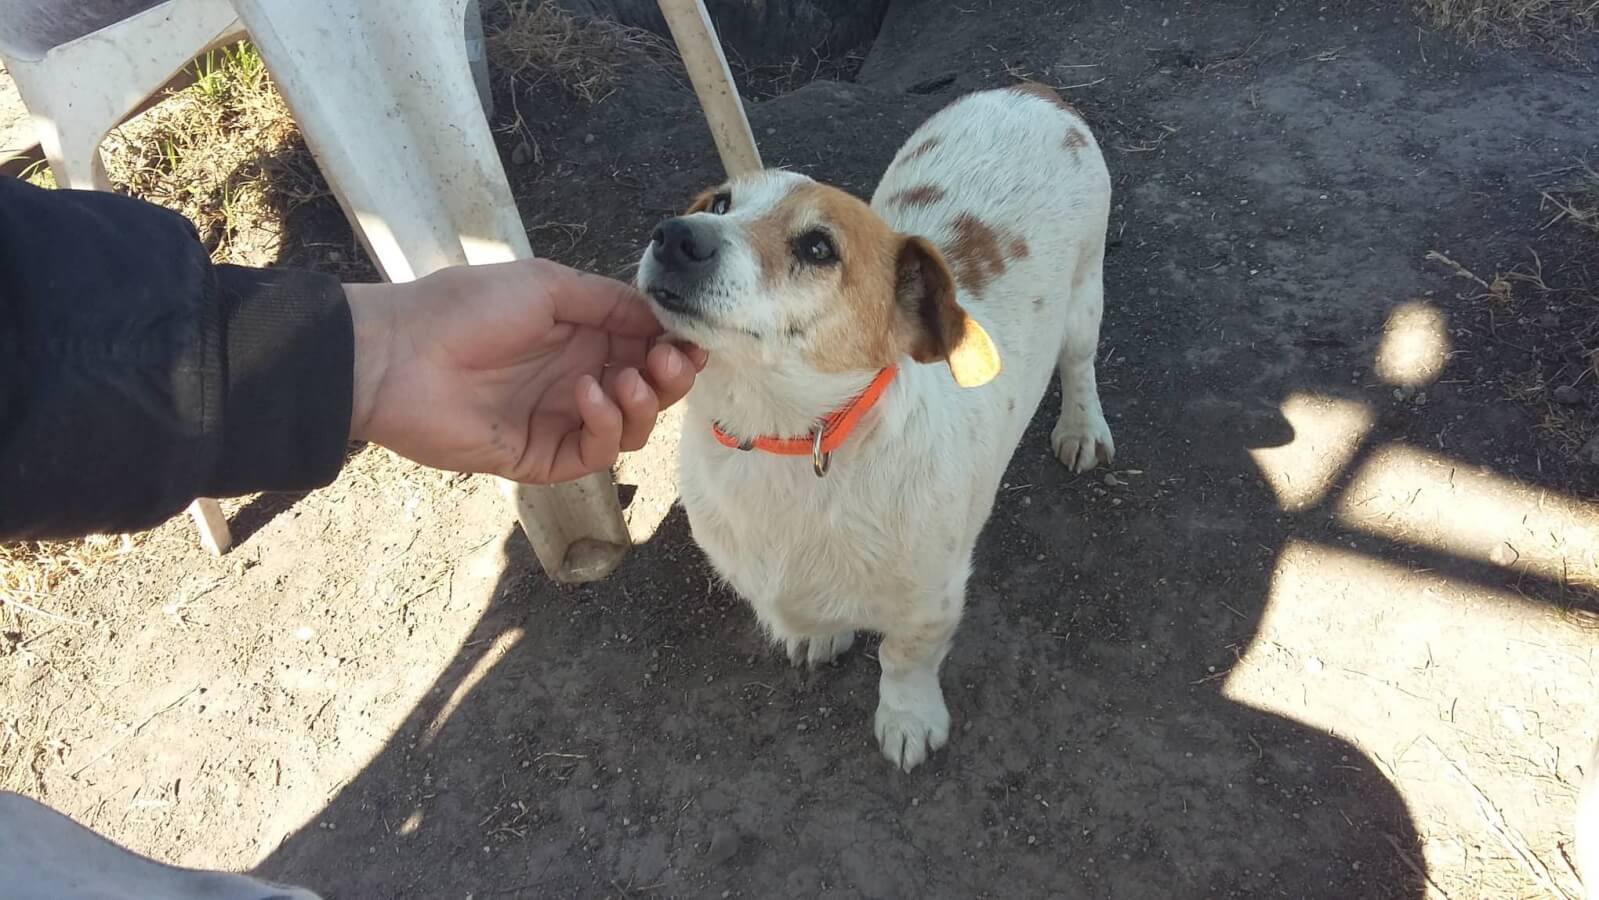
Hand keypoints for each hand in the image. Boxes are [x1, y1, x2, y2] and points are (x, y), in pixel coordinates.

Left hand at [346, 259, 704, 483]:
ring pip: (632, 427)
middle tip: (669, 361)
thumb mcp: (546, 285)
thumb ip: (608, 301)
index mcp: (582, 336)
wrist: (398, 354)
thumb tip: (662, 316)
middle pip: (651, 391)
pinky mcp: (543, 457)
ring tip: (622, 380)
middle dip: (671, 377)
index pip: (648, 348)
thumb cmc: (466, 307)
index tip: (691, 340)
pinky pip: (596, 452)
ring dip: (643, 403)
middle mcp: (580, 379)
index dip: (675, 346)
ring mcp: (562, 420)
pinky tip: (586, 396)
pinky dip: (605, 425)